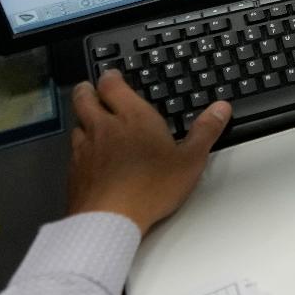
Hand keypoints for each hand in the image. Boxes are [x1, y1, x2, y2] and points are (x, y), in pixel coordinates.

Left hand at [66, 71, 227, 234]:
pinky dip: (80, 147)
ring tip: (89, 120)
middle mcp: (104, 127)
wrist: (110, 218)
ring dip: (82, 119)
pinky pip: (74, 150)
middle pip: (85, 98)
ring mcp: (85, 149)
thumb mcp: (190, 160)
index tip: (112, 75)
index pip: (112, 85)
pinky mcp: (74, 171)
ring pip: (77, 124)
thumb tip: (221, 108)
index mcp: (132, 118)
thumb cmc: (151, 187)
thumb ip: (205, 131)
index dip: (110, 78)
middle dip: (87, 91)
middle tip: (90, 88)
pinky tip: (88, 156)